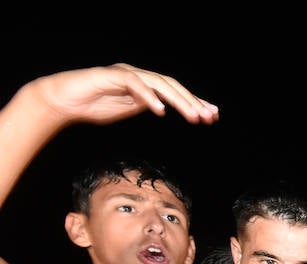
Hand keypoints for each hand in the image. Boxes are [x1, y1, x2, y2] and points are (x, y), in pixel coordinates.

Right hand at [31, 63, 217, 126]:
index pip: (174, 91)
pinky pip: (134, 84)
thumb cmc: (93, 106)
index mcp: (144, 84)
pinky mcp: (109, 75)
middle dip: (192, 101)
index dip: (194, 102)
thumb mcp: (126, 109)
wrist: (63, 101)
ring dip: (178, 100)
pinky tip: (160, 110)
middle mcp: (137, 75)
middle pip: (171, 86)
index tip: (212, 116)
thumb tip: (164, 107)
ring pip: (158, 83)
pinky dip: (148, 96)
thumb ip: (144, 105)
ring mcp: (124, 73)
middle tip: (209, 117)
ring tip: (193, 116)